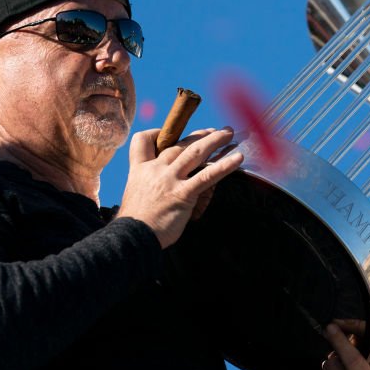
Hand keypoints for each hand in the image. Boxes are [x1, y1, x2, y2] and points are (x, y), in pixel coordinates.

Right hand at [115, 127, 242, 247]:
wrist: (132, 238)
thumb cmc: (136, 222)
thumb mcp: (135, 195)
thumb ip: (149, 184)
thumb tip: (165, 183)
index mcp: (140, 170)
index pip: (143, 141)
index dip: (154, 133)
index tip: (167, 133)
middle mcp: (155, 170)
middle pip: (179, 144)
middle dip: (200, 135)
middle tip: (215, 131)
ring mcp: (170, 180)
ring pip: (194, 152)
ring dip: (214, 141)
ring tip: (228, 133)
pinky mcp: (183, 194)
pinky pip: (207, 176)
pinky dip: (224, 166)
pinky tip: (238, 159)